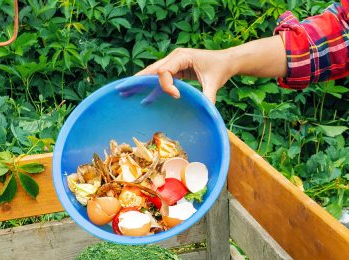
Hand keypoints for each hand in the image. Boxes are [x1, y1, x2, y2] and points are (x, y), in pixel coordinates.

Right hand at [135, 36, 287, 103]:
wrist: (226, 62)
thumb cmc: (220, 69)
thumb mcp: (214, 83)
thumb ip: (208, 97)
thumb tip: (206, 113)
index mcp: (182, 57)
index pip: (164, 70)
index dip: (166, 85)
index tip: (177, 96)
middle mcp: (174, 58)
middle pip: (152, 69)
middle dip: (138, 80)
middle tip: (123, 89)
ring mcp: (174, 63)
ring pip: (154, 74)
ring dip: (141, 83)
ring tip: (124, 92)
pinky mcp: (176, 70)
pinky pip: (161, 79)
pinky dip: (152, 88)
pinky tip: (144, 99)